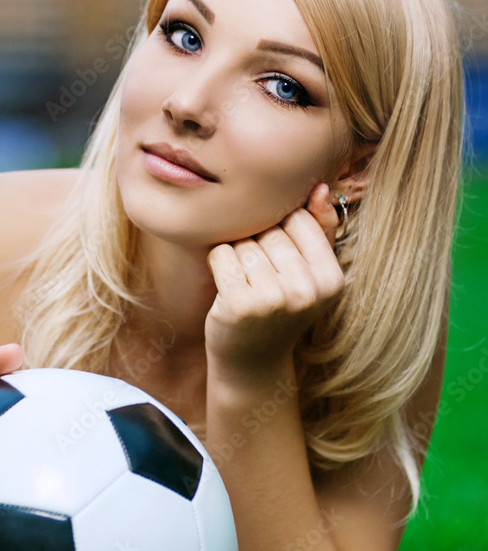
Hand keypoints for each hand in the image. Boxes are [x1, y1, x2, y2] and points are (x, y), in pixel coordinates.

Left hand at [204, 183, 344, 385]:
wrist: (252, 362)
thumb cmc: (279, 308)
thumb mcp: (308, 274)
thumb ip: (319, 230)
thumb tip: (319, 188)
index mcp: (332, 280)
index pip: (299, 220)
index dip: (281, 232)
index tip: (279, 261)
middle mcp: (306, 292)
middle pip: (270, 230)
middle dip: (257, 244)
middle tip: (260, 279)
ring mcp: (273, 300)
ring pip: (244, 242)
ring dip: (237, 256)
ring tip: (246, 284)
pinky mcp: (239, 305)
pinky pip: (222, 255)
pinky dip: (218, 264)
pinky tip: (226, 287)